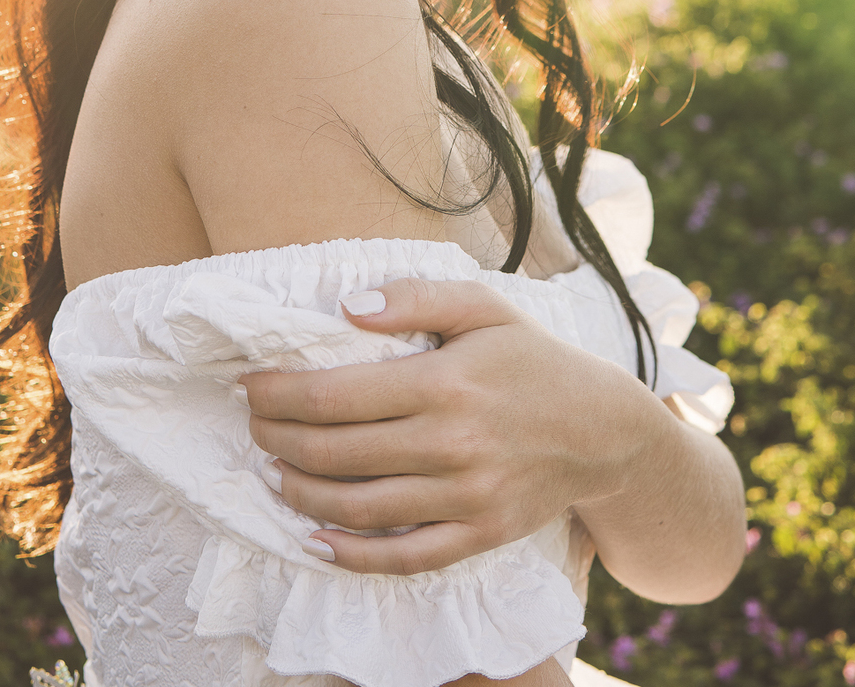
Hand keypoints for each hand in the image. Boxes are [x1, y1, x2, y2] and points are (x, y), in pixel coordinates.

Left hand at [240, 275, 639, 574]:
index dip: (280, 393)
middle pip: (336, 452)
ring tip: (273, 471)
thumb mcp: (482, 306)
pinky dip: (352, 556)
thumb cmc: (532, 359)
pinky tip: (316, 540)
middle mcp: (451, 443)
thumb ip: (415, 298)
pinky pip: (405, 557)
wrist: (604, 430)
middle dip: (278, 439)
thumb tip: (349, 306)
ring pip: (359, 508)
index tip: (250, 386)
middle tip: (254, 426)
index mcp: (444, 381)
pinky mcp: (479, 535)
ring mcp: (466, 496)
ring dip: (301, 493)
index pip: (336, 394)